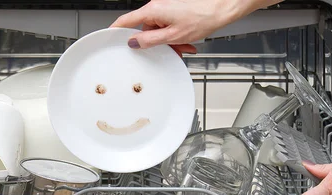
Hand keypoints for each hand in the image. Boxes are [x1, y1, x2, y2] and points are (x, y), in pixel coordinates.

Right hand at [111, 0, 281, 53]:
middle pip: (146, 29)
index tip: (106, 38)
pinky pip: (169, 25)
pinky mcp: (176, 9)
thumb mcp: (173, 36)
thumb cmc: (204, 16)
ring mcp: (167, 7)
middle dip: (155, 43)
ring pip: (160, 29)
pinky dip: (176, 35)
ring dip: (169, 41)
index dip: (114, 31)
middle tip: (168, 51)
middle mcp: (158, 6)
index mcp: (152, 10)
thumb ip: (149, 41)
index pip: (125, 21)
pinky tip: (186, 41)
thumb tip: (134, 43)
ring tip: (183, 46)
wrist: (224, 6)